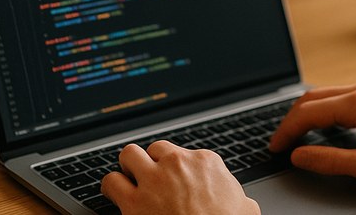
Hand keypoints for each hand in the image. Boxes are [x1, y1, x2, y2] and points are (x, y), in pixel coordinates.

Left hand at [100, 141, 259, 214]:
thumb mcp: (245, 207)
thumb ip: (237, 197)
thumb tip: (242, 203)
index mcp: (205, 163)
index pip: (182, 153)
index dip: (176, 168)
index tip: (175, 180)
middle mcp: (176, 164)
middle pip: (155, 149)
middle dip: (151, 162)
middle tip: (151, 178)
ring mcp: (153, 180)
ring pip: (128, 155)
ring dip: (128, 168)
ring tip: (129, 180)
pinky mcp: (133, 202)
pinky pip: (111, 182)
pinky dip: (111, 188)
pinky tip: (115, 195)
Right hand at [268, 81, 355, 186]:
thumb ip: (329, 160)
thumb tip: (299, 155)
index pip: (308, 112)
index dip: (286, 131)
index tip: (275, 147)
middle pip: (314, 97)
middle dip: (293, 119)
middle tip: (281, 141)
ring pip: (330, 95)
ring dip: (311, 113)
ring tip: (299, 134)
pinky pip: (346, 97)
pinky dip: (329, 110)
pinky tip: (329, 126)